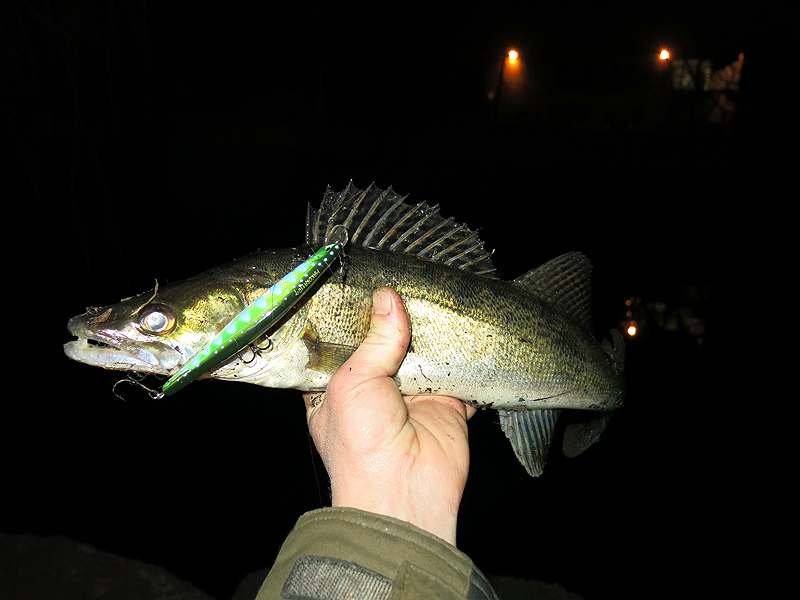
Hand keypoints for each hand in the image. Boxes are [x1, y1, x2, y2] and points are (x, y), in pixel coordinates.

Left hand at [304, 287, 474, 544]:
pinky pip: (457, 372)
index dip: (354, 318)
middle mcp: (374, 389)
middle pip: (387, 342)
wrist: (403, 492)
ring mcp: (412, 395)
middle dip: (397, 319)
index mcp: (338, 386)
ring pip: (424, 353)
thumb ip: (375, 339)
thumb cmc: (360, 443)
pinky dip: (462, 357)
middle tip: (408, 283)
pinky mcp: (447, 403)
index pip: (344, 343)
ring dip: (431, 335)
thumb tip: (388, 298)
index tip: (365, 283)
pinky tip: (461, 331)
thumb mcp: (354, 381)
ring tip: (437, 299)